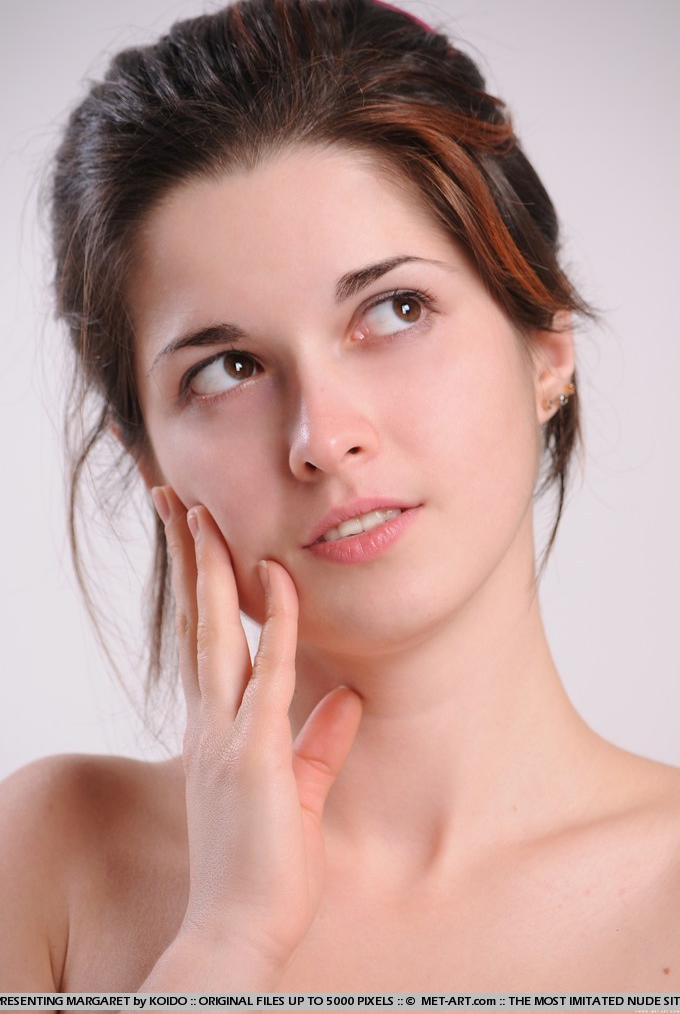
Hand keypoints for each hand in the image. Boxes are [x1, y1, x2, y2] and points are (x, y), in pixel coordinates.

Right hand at [152, 487, 361, 979]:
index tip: (195, 536)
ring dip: (210, 570)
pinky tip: (278, 579)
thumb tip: (347, 698)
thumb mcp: (300, 789)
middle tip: (173, 498)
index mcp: (215, 729)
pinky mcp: (254, 756)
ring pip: (213, 634)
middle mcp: (209, 722)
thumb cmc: (265, 867)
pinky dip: (274, 624)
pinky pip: (268, 675)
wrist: (239, 932)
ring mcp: (225, 736)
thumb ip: (320, 739)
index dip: (196, 585)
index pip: (202, 639)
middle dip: (185, 557)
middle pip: (193, 621)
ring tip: (201, 512)